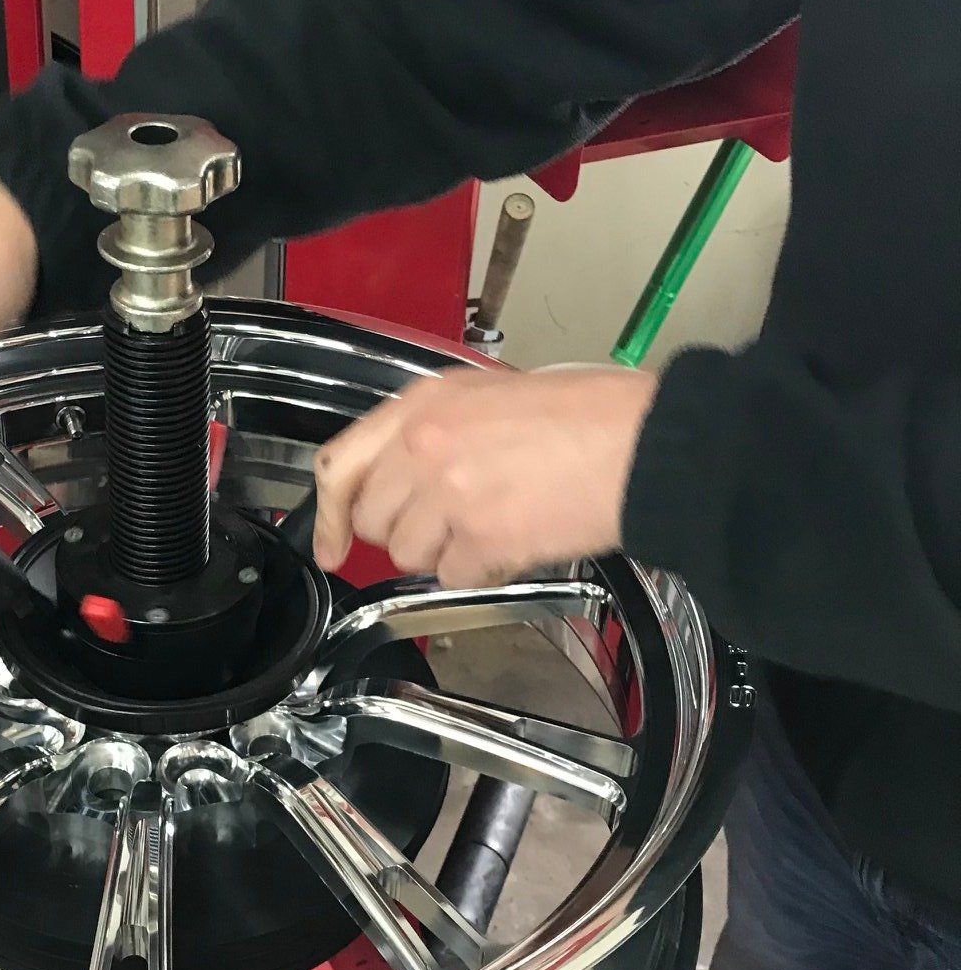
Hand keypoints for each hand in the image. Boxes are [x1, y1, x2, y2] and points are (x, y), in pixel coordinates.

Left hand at [311, 364, 657, 586]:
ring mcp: (449, 494)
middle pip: (374, 520)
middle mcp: (424, 447)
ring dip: (446, 551)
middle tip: (452, 519)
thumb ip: (434, 431)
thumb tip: (402, 476)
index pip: (339, 464)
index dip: (328, 514)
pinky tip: (517, 537)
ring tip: (495, 520)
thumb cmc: (588, 414)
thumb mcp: (489, 394)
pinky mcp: (482, 539)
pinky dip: (483, 568)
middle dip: (407, 530)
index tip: (329, 543)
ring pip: (410, 554)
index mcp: (423, 405)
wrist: (642, 443)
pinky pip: (454, 575)